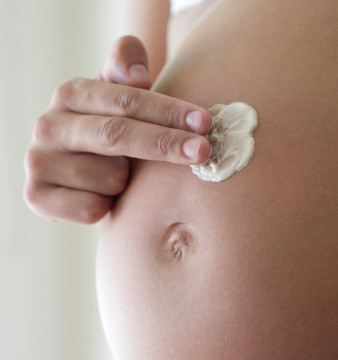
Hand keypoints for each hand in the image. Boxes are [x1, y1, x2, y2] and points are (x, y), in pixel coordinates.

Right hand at [23, 36, 211, 223]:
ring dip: (126, 183)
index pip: (127, 100)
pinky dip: (107, 207)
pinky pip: (91, 209)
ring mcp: (39, 161)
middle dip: (165, 144)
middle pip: (117, 135)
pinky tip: (102, 198)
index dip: (168, 111)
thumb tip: (138, 74)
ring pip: (109, 178)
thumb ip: (126, 69)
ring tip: (118, 177)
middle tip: (203, 152)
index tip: (204, 123)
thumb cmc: (106, 132)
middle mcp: (49, 125)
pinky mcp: (37, 195)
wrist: (72, 174)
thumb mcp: (117, 98)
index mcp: (71, 94)